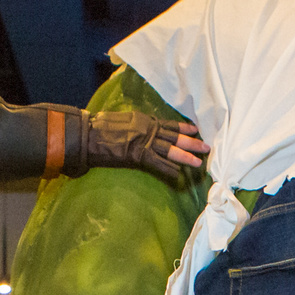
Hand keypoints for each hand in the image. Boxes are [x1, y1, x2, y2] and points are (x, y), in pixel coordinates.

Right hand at [79, 112, 208, 185]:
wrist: (89, 133)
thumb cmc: (100, 126)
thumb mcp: (122, 121)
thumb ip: (134, 126)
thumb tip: (138, 131)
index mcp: (143, 120)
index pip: (167, 124)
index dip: (182, 128)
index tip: (195, 130)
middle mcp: (147, 129)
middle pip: (173, 137)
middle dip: (191, 142)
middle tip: (206, 147)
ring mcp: (143, 142)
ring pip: (169, 149)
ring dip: (185, 156)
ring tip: (199, 162)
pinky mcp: (137, 154)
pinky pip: (157, 163)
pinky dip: (168, 169)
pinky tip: (178, 174)